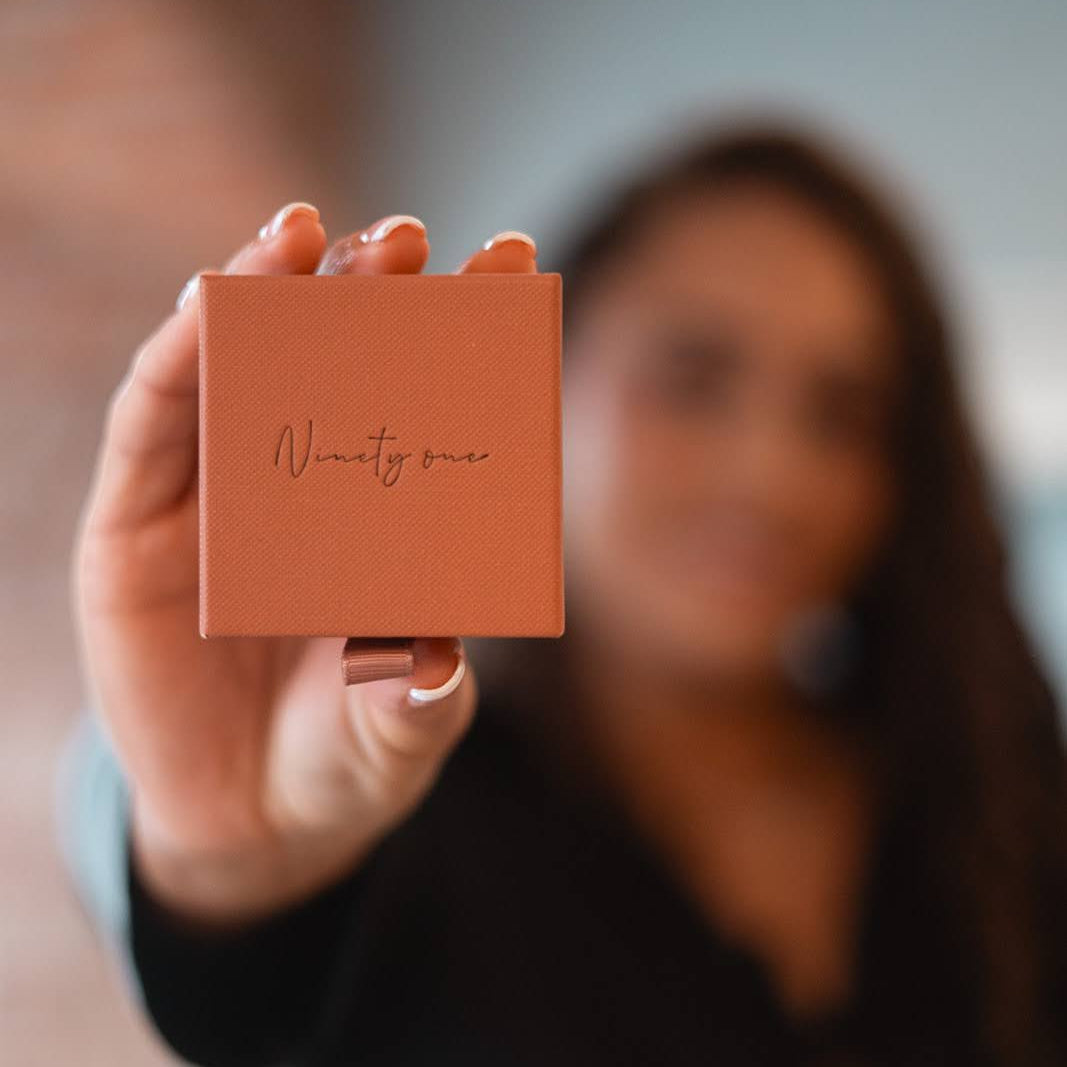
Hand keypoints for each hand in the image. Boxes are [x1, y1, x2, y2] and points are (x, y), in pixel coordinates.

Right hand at [70, 203, 539, 927]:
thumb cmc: (346, 757)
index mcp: (381, 512)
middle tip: (407, 239)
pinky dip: (178, 358)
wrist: (249, 817)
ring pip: (238, 368)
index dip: (467, 327)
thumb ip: (416, 700)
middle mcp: (302, 484)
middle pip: (334, 361)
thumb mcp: (395, 732)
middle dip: (368, 294)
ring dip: (266, 295)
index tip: (512, 262)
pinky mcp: (132, 520)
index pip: (426, 399)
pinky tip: (211, 303)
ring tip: (303, 234)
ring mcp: (215, 494)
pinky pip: (153, 420)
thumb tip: (436, 667)